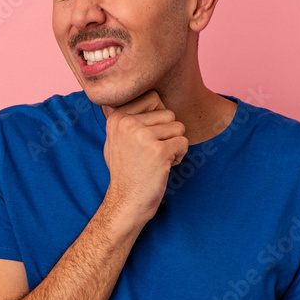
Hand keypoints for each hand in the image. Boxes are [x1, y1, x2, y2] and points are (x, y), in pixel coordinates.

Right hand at [102, 90, 187, 225]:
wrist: (126, 201)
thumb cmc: (125, 171)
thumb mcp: (115, 139)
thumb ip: (127, 117)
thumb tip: (150, 98)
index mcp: (116, 117)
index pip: (153, 98)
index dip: (157, 118)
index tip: (147, 137)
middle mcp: (127, 123)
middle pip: (168, 113)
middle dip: (167, 133)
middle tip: (153, 151)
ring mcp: (143, 136)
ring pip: (178, 127)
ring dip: (174, 144)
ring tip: (158, 159)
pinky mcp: (159, 151)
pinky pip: (184, 142)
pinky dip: (179, 155)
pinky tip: (165, 166)